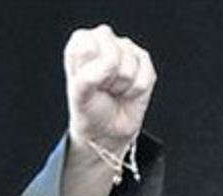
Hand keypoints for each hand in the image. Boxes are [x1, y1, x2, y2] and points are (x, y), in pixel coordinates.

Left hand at [64, 25, 155, 152]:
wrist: (107, 128)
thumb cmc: (89, 108)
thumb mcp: (78, 95)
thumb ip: (88, 76)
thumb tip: (110, 63)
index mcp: (81, 42)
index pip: (88, 48)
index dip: (88, 70)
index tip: (85, 81)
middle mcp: (104, 39)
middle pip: (112, 54)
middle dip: (107, 77)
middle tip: (101, 87)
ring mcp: (126, 48)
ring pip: (128, 68)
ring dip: (120, 86)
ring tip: (112, 90)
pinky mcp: (144, 60)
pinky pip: (143, 77)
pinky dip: (134, 91)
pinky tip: (126, 91)